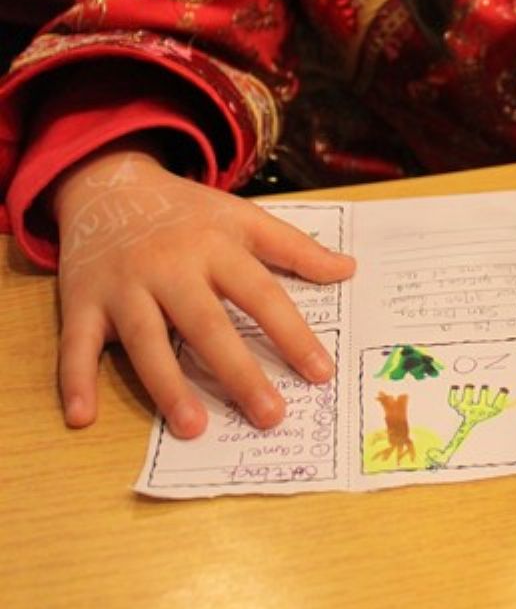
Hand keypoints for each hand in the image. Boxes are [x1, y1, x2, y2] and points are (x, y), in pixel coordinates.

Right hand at [52, 147, 354, 437]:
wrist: (106, 181)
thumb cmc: (185, 212)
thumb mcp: (241, 216)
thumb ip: (294, 246)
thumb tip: (348, 269)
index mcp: (215, 246)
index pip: (261, 294)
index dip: (292, 334)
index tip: (320, 374)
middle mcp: (169, 267)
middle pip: (207, 324)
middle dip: (238, 372)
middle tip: (270, 415)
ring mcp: (123, 286)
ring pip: (145, 340)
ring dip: (167, 385)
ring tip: (194, 427)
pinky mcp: (81, 301)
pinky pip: (76, 345)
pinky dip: (74, 380)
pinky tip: (81, 417)